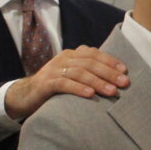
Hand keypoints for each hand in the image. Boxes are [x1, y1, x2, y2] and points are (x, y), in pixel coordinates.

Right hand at [5, 46, 130, 119]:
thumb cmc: (55, 87)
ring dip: (98, 81)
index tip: (125, 71)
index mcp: (72, 54)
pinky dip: (79, 88)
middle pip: (90, 62)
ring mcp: (54, 70)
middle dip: (109, 72)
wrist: (25, 95)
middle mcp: (63, 58)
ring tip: (112, 91)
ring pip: (79, 72)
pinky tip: (90, 95)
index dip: (110, 61)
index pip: (94, 54)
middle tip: (123, 83)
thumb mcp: (72, 76)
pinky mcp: (46, 83)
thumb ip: (88, 72)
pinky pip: (64, 84)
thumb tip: (115, 79)